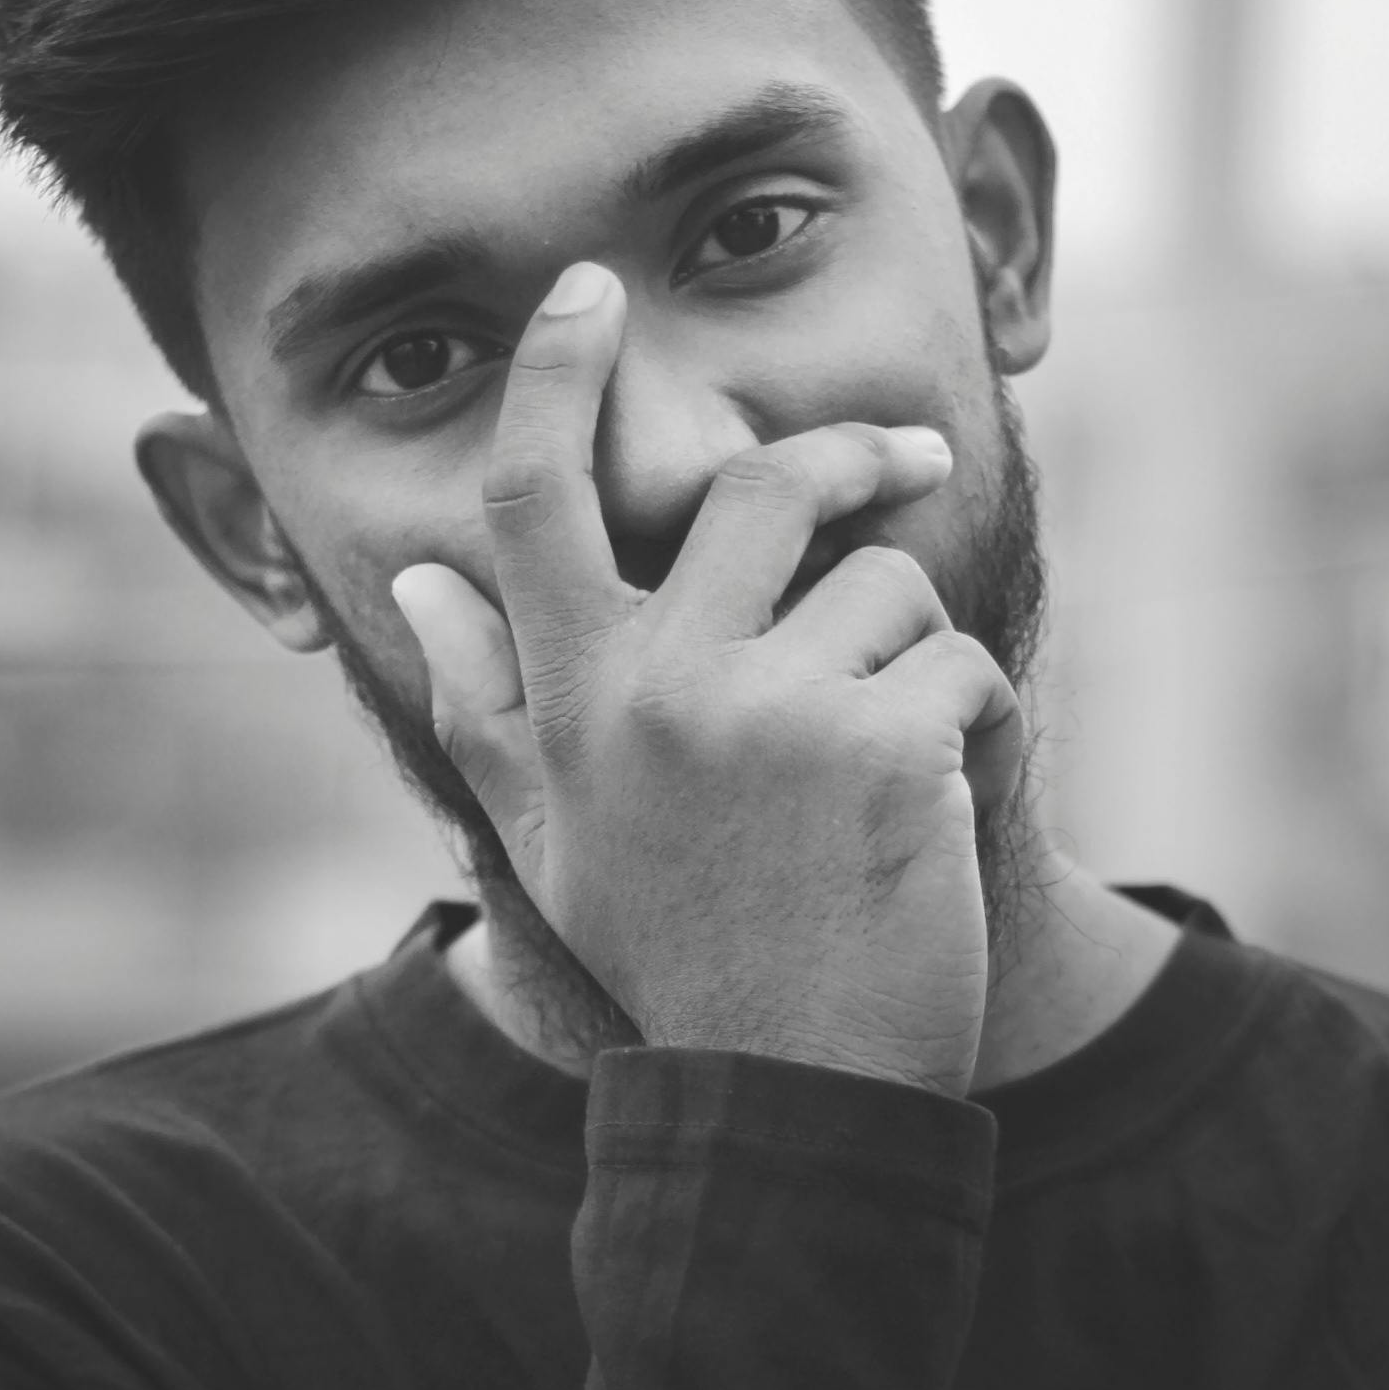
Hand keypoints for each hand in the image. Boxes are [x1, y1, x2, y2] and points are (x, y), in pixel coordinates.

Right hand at [394, 264, 1023, 1098]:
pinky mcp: (882, 748)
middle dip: (849, 461)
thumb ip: (486, 708)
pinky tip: (931, 820)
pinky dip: (968, 729)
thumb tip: (420, 586)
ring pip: (885, 582)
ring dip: (914, 653)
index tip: (590, 291)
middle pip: (755, 488)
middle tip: (910, 457)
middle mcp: (656, 690)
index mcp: (569, 701)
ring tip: (892, 764)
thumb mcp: (552, 844)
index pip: (532, 497)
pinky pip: (957, 665)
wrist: (786, 1098)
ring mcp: (772, 714)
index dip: (555, 376)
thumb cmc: (675, 965)